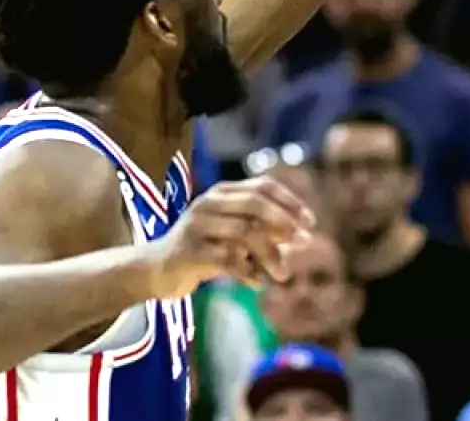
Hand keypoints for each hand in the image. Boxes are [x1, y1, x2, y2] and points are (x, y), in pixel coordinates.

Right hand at [144, 175, 315, 297]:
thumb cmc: (206, 250)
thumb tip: (302, 238)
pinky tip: (257, 283)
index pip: (262, 186)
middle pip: (255, 203)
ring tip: (283, 274)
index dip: (290, 202)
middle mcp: (209, 203)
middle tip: (304, 242)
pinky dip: (248, 272)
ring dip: (270, 254)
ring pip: (243, 232)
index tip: (311, 223)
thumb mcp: (236, 238)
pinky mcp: (188, 251)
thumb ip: (265, 234)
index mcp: (223, 192)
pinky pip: (226, 259)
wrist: (158, 270)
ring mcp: (196, 225)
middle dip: (283, 222)